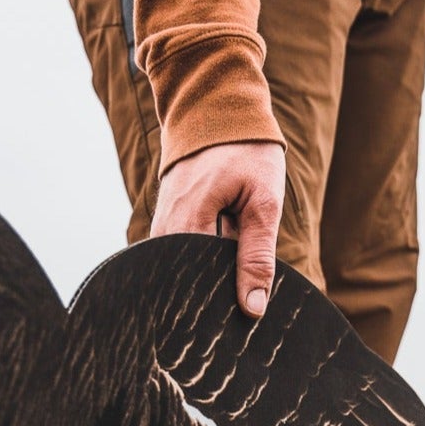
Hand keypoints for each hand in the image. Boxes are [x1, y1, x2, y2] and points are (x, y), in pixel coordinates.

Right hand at [151, 141, 284, 317]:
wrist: (217, 110)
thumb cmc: (246, 151)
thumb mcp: (264, 202)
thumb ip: (258, 255)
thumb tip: (253, 307)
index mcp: (185, 223)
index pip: (196, 284)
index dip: (219, 302)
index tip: (239, 315)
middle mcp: (164, 229)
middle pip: (185, 280)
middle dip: (213, 292)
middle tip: (240, 300)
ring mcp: (160, 226)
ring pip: (182, 269)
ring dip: (208, 273)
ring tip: (231, 274)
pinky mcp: (165, 223)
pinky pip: (180, 255)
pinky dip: (202, 259)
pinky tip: (221, 257)